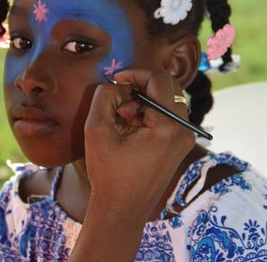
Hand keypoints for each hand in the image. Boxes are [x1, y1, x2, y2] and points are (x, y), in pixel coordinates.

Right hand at [84, 68, 194, 219]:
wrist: (122, 209)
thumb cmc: (108, 173)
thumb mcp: (96, 129)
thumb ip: (104, 96)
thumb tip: (119, 85)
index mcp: (168, 126)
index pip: (159, 79)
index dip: (135, 73)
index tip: (117, 80)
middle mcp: (184, 130)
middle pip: (167, 88)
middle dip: (141, 88)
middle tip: (120, 104)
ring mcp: (184, 139)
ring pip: (167, 101)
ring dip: (145, 101)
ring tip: (124, 118)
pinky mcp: (179, 145)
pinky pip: (168, 116)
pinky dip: (150, 114)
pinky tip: (132, 128)